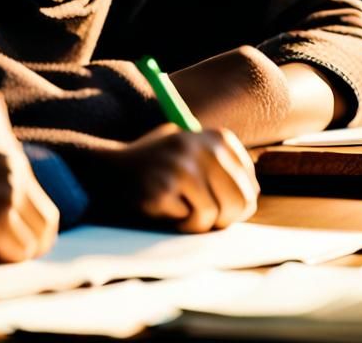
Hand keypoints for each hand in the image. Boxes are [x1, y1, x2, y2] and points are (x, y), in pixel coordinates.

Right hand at [0, 150, 59, 262]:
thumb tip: (38, 228)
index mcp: (5, 157)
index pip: (41, 207)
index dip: (21, 232)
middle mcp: (12, 166)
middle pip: (47, 223)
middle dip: (24, 243)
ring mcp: (7, 188)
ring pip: (37, 241)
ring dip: (10, 252)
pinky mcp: (0, 214)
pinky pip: (20, 255)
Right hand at [111, 123, 258, 232]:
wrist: (110, 168)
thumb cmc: (158, 167)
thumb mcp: (193, 153)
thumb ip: (224, 167)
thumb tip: (252, 195)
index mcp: (217, 137)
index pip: (251, 187)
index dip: (233, 203)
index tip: (212, 200)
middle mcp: (202, 146)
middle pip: (241, 201)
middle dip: (223, 217)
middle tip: (200, 214)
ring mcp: (183, 165)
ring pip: (217, 214)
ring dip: (199, 222)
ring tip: (178, 207)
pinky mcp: (166, 186)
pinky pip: (193, 221)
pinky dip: (182, 224)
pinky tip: (164, 208)